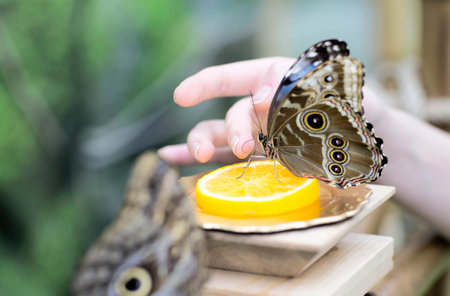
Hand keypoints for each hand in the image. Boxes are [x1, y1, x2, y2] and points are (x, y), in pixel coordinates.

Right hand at [158, 57, 384, 165]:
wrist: (369, 144)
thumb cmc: (356, 108)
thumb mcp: (338, 90)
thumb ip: (301, 87)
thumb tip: (259, 99)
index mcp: (272, 81)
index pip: (230, 77)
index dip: (205, 85)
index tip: (183, 97)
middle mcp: (259, 108)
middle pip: (232, 115)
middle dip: (234, 128)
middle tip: (247, 146)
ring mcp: (256, 135)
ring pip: (218, 137)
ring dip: (202, 144)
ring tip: (204, 155)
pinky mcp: (258, 160)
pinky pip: (222, 158)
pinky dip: (194, 159)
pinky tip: (171, 160)